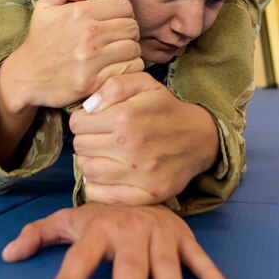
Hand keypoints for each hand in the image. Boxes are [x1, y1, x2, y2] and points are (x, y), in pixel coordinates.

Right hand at [0, 0, 142, 111]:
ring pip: (133, 49)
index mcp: (79, 12)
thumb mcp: (44, 6)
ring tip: (119, 54)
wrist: (25, 76)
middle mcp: (87, 33)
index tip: (117, 22)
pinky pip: (127, 71)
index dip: (124, 13)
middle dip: (129, 33)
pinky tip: (117, 68)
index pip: (124, 6)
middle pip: (132, 27)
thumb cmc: (39, 40)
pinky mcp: (92, 81)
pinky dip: (127, 70)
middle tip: (119, 39)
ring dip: (130, 52)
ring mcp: (90, 59)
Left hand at [2, 203, 231, 278]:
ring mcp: (160, 234)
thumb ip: (39, 234)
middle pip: (129, 267)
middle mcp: (130, 231)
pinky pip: (199, 257)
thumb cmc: (103, 217)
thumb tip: (8, 254)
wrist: (144, 186)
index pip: (79, 258)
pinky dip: (211, 274)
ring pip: (165, 263)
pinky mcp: (185, 238)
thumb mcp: (69, 220)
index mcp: (98, 229)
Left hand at [70, 73, 219, 204]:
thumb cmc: (166, 109)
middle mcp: (130, 147)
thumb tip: (89, 107)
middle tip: (98, 139)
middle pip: (80, 147)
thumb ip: (114, 86)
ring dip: (89, 162)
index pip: (78, 123)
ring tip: (102, 155)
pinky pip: (101, 195)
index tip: (92, 122)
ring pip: (88, 170)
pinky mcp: (147, 194)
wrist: (200, 138)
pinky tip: (106, 175)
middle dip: (85, 140)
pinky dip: (96, 187)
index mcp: (126, 117)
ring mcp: (139, 174)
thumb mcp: (144, 83)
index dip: (82, 120)